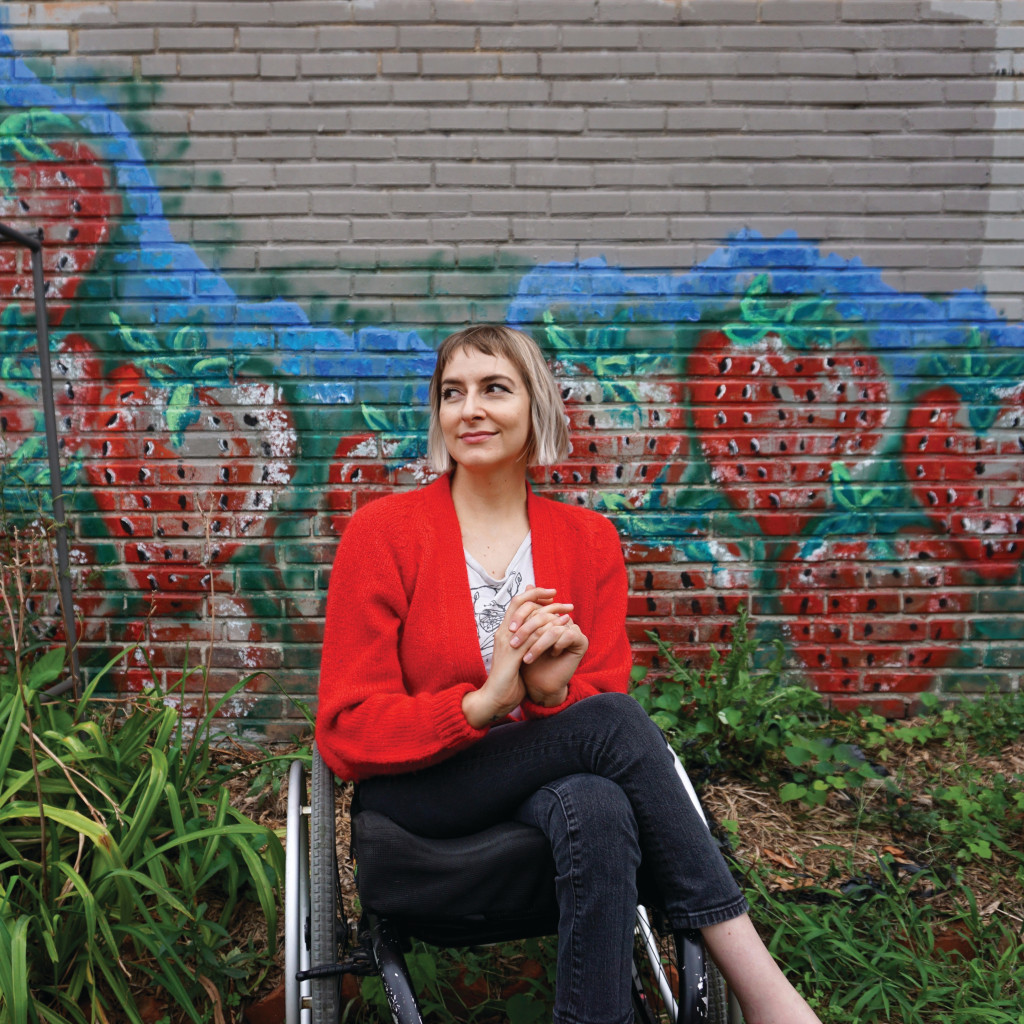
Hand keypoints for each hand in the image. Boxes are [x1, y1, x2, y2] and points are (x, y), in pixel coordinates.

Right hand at [462, 587, 573, 727]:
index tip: (550, 595)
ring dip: (551, 612)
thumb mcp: (517, 655)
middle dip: (542, 596)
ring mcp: (507, 643)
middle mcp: (504, 633)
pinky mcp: (513, 655)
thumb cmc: (507, 679)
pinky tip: (563, 628)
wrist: (496, 698)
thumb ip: (525, 641)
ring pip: (530, 618)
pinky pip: (534, 637)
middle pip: (522, 603)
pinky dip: (550, 630)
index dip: (532, 594)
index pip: (516, 603)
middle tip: (561, 597)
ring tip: (568, 612)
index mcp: (504, 631)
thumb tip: (537, 632)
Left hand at [519, 611, 588, 707]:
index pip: (536, 605)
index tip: (510, 629)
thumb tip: (527, 585)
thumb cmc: (528, 662)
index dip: (521, 615)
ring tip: (526, 658)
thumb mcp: (521, 637)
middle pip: (543, 615)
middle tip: (514, 644)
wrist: (538, 685)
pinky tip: (551, 655)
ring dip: (538, 645)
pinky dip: (556, 646)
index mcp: (549, 616)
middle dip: (526, 631)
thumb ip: (523, 614)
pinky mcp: (581, 641)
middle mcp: (562, 620)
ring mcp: (572, 630)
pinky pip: (568, 635)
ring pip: (553, 628)